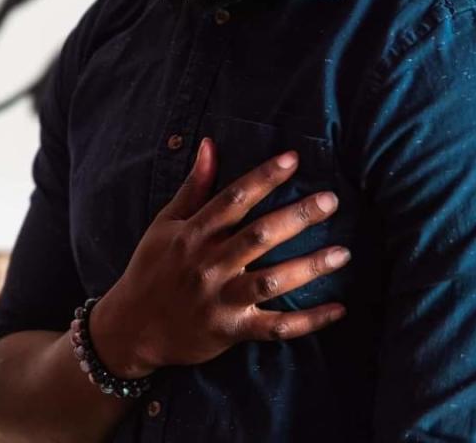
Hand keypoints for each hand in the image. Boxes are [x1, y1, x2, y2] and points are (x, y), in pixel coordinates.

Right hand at [89, 138, 348, 376]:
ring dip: (308, 267)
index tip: (292, 159)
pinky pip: (275, 327)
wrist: (133, 326)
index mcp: (192, 233)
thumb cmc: (152, 267)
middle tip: (330, 201)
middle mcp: (207, 264)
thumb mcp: (166, 223)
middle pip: (258, 236)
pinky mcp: (231, 330)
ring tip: (342, 253)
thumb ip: (194, 186)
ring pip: (271, 281)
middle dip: (296, 217)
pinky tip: (337, 309)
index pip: (233, 198)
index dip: (263, 177)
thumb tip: (209, 144)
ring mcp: (220, 299)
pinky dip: (308, 321)